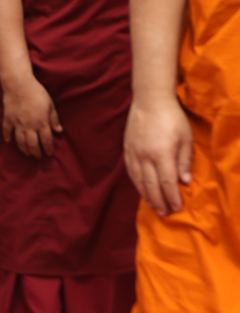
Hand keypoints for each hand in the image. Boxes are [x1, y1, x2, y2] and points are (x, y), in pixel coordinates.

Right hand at [2, 72, 62, 156]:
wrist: (19, 83)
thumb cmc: (37, 92)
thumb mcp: (50, 104)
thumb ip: (54, 118)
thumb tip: (59, 131)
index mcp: (42, 122)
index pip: (46, 141)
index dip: (48, 149)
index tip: (49, 153)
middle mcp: (30, 126)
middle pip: (33, 145)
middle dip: (36, 152)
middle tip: (38, 156)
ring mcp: (18, 124)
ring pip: (20, 142)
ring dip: (24, 149)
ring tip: (27, 153)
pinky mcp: (8, 119)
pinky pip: (7, 131)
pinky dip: (7, 137)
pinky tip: (8, 141)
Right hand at [124, 97, 193, 216]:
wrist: (150, 99)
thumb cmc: (172, 117)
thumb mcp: (185, 138)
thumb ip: (184, 161)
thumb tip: (184, 181)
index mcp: (162, 154)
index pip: (167, 184)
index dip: (172, 198)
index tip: (177, 208)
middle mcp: (145, 156)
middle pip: (151, 186)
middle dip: (159, 202)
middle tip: (165, 213)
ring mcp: (134, 152)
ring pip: (138, 180)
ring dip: (146, 196)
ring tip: (153, 206)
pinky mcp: (128, 148)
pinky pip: (130, 171)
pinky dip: (136, 183)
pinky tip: (141, 188)